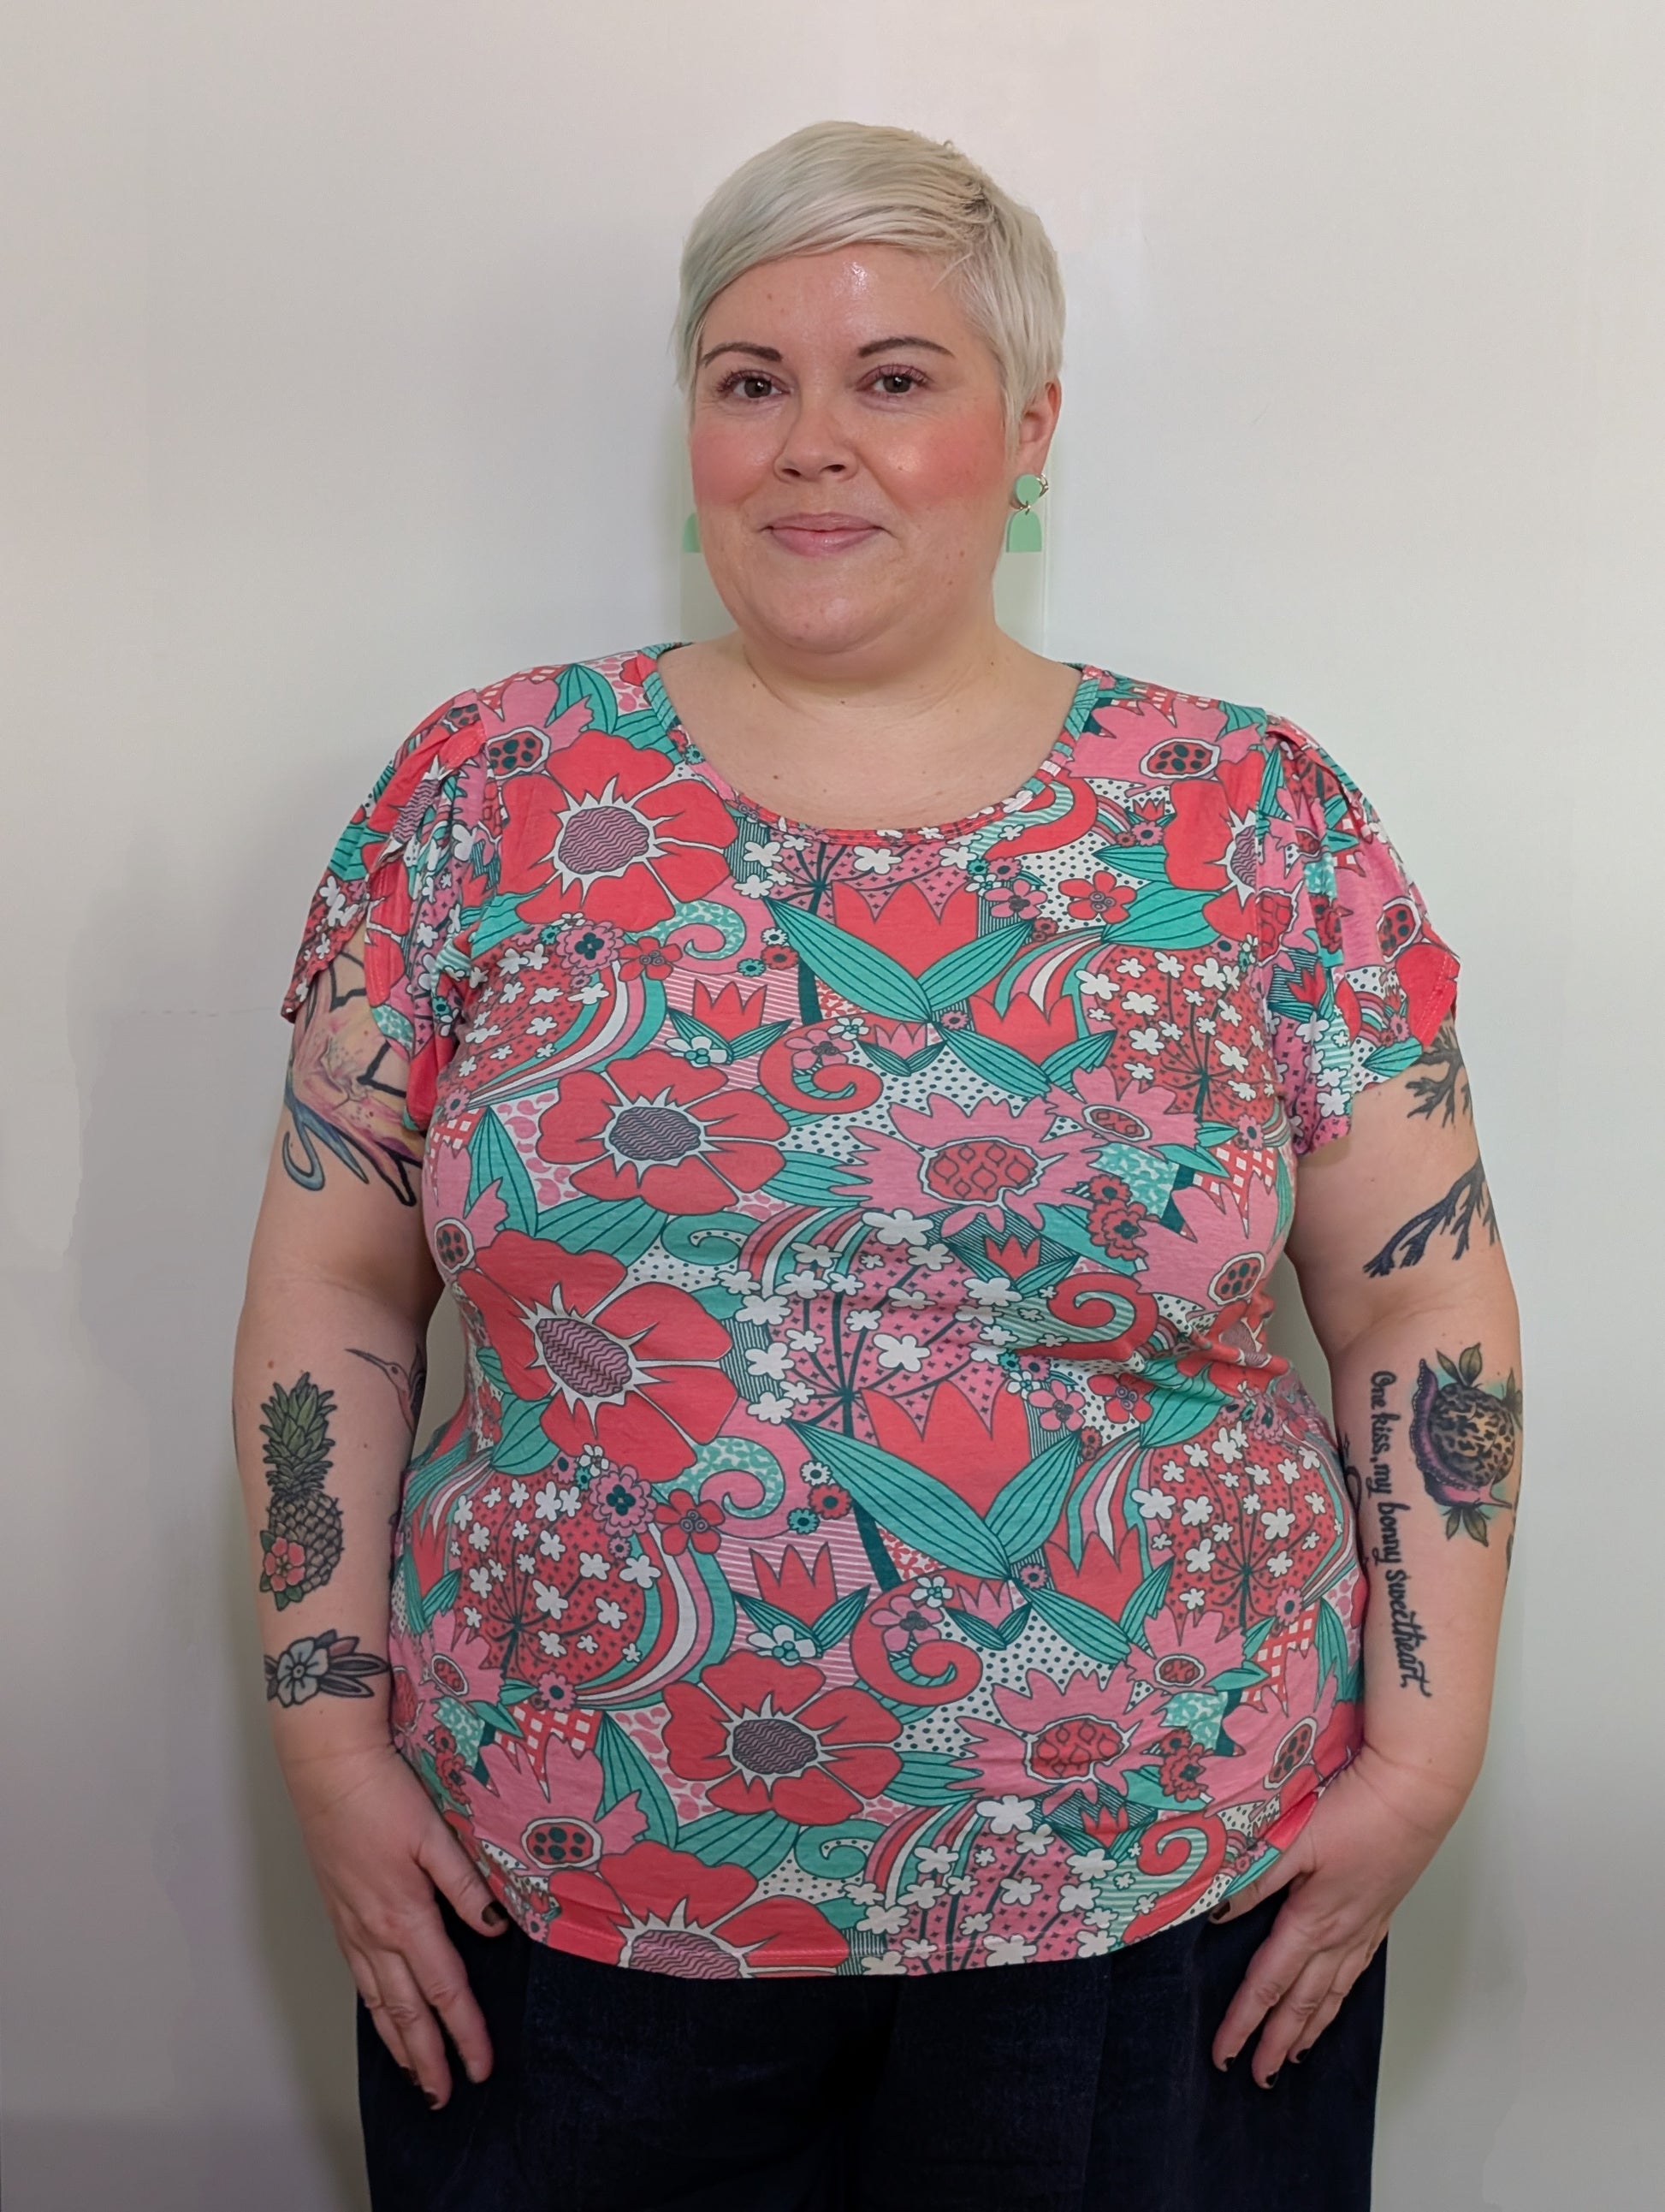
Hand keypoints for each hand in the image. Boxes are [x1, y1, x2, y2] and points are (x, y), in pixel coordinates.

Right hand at [284, 1738, 507, 2105]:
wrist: (328, 1770)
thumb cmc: (384, 1794)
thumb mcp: (435, 1834)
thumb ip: (466, 1884)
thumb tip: (495, 1927)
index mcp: (404, 1916)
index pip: (443, 1990)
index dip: (465, 2032)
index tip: (482, 2066)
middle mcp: (374, 1933)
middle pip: (406, 2011)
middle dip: (428, 2058)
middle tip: (445, 2096)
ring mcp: (352, 1927)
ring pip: (377, 2002)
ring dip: (398, 2043)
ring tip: (415, 2076)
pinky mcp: (340, 1915)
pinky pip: (359, 1978)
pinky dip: (374, 2010)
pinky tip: (382, 2016)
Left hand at [1210, 1745, 1466, 2084]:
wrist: (1415, 1793)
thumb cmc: (1355, 1809)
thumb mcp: (1293, 1839)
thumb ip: (1255, 1878)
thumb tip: (1219, 1913)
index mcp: (1313, 1919)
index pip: (1269, 1983)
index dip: (1244, 2021)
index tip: (1225, 2053)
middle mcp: (1341, 1934)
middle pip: (1302, 2002)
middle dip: (1276, 2041)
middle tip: (1257, 2076)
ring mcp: (1365, 1926)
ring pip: (1333, 1993)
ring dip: (1310, 2028)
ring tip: (1294, 2055)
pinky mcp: (1380, 1912)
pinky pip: (1355, 1971)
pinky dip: (1339, 1997)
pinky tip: (1335, 1999)